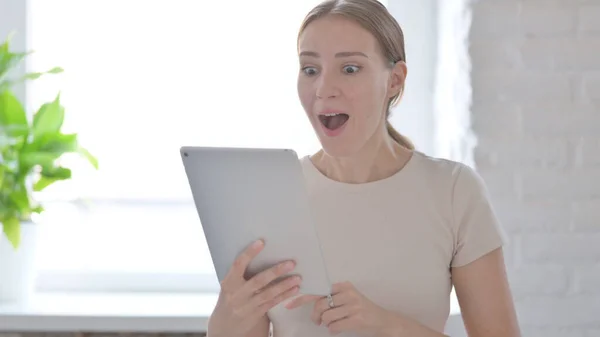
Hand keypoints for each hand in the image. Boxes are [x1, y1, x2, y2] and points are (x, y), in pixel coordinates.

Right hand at [207, 239, 301, 336]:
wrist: (226, 324)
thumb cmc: (232, 296)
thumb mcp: (230, 284)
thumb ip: (241, 272)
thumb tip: (260, 249)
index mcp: (229, 282)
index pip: (238, 265)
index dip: (249, 253)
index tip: (261, 242)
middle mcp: (238, 294)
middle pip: (259, 281)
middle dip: (276, 271)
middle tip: (291, 263)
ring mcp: (247, 305)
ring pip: (269, 293)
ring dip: (285, 285)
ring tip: (297, 277)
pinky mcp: (256, 313)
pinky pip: (273, 302)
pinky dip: (284, 295)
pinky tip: (294, 289)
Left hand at [285, 281, 399, 335]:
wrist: (382, 320)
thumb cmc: (360, 309)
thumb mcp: (347, 298)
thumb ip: (330, 296)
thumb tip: (304, 298)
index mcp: (344, 285)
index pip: (318, 290)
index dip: (302, 297)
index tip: (289, 303)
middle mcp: (349, 293)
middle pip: (320, 304)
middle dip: (315, 315)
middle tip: (317, 321)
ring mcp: (354, 306)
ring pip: (326, 317)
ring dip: (326, 323)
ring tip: (332, 323)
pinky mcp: (357, 319)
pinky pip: (334, 327)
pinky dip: (333, 330)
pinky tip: (339, 328)